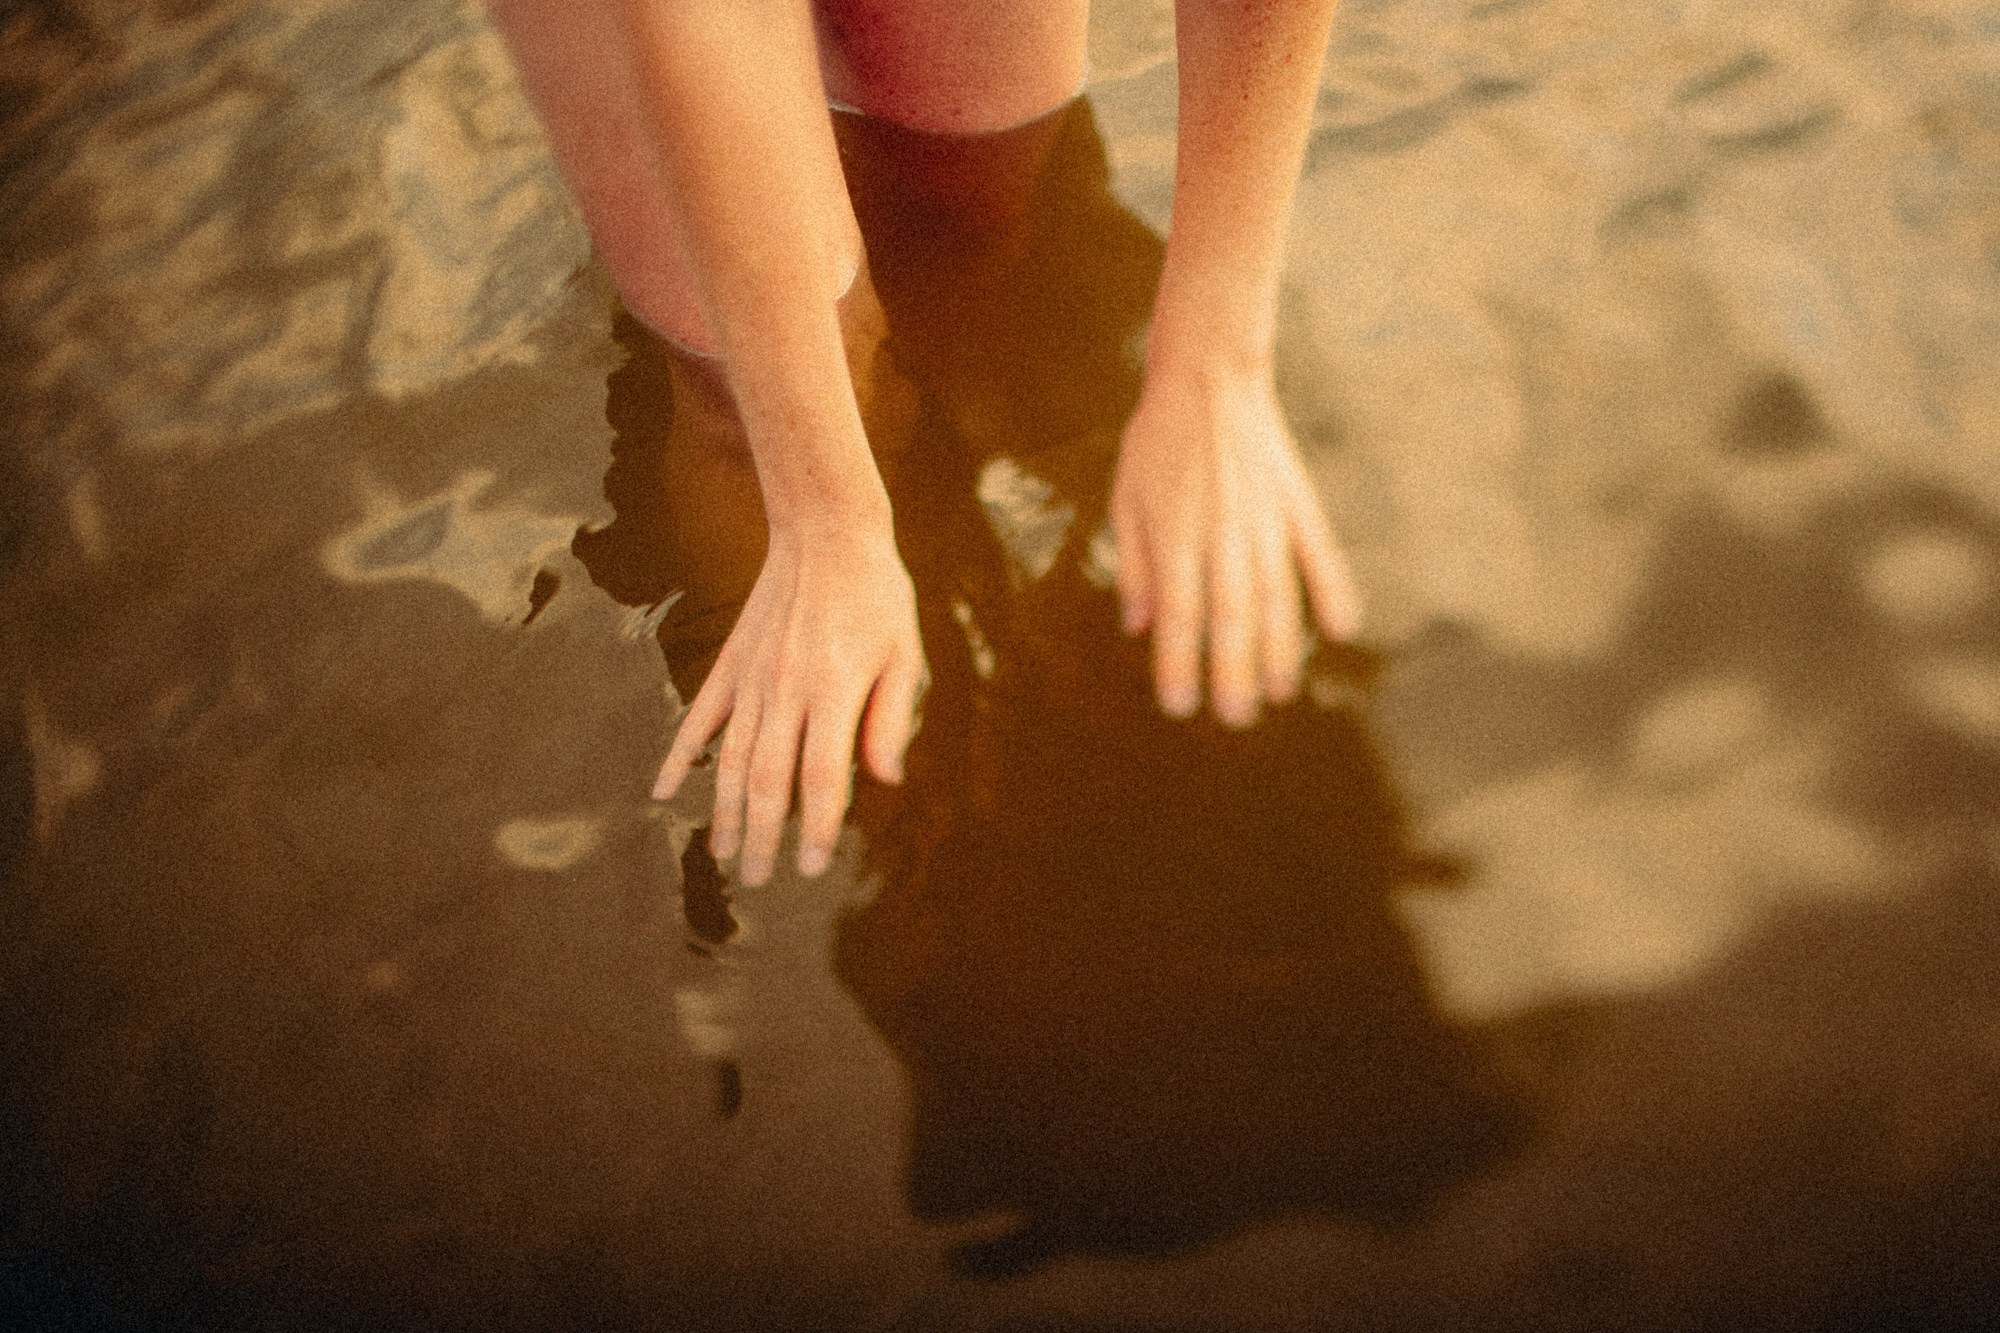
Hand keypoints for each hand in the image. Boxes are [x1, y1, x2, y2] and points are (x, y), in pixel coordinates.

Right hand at [652, 522, 924, 885]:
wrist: (825, 530)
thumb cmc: (877, 597)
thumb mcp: (904, 654)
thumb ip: (893, 718)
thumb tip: (886, 780)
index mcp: (834, 690)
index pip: (824, 775)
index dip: (819, 827)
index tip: (813, 868)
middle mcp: (787, 689)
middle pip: (769, 778)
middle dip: (763, 836)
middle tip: (760, 881)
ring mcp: (752, 676)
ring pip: (731, 757)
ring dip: (725, 810)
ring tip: (722, 854)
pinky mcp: (730, 662)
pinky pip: (700, 717)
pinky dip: (680, 755)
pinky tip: (665, 791)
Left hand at [1110, 360, 1360, 725]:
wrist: (1209, 376)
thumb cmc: (1157, 442)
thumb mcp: (1126, 499)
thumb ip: (1134, 564)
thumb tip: (1139, 627)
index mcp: (1174, 534)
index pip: (1178, 614)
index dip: (1178, 663)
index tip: (1180, 705)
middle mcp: (1222, 533)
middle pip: (1230, 616)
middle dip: (1233, 672)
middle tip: (1236, 716)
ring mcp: (1265, 519)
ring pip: (1275, 596)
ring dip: (1279, 649)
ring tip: (1279, 692)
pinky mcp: (1297, 504)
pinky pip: (1319, 555)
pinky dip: (1333, 592)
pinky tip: (1341, 630)